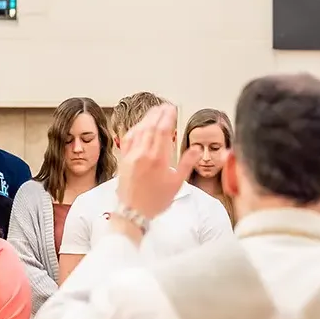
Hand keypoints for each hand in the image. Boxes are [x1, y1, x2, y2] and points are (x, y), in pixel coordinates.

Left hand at [114, 105, 202, 220]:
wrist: (132, 212)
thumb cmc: (154, 201)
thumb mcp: (176, 184)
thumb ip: (187, 164)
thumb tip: (196, 149)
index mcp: (158, 159)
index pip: (163, 130)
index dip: (168, 116)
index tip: (172, 109)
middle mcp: (143, 154)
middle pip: (151, 126)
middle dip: (158, 113)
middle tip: (165, 106)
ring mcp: (131, 155)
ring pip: (139, 130)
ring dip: (147, 118)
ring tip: (154, 111)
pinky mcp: (123, 159)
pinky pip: (128, 138)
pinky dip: (135, 128)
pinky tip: (139, 126)